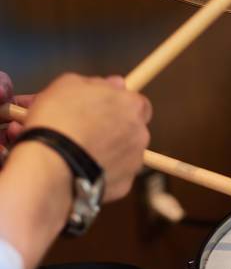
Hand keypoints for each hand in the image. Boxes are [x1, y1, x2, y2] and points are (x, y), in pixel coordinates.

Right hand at [23, 73, 152, 201]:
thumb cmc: (58, 119)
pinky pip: (112, 175)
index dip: (118, 106)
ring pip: (122, 154)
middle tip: (84, 131)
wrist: (51, 164)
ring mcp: (135, 161)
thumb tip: (116, 83)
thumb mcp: (68, 84)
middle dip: (112, 130)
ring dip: (105, 151)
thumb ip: (97, 82)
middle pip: (131, 129)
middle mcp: (141, 133)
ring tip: (76, 152)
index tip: (100, 109)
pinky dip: (98, 173)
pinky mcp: (124, 185)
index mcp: (133, 106)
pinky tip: (78, 170)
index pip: (137, 103)